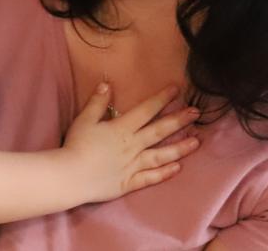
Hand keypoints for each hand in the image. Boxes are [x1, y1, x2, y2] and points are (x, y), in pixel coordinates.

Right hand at [61, 81, 199, 202]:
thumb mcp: (84, 119)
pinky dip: (164, 173)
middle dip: (179, 121)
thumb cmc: (76, 146)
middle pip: (159, 131)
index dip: (162, 99)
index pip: (146, 110)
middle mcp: (132, 145)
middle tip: (197, 113)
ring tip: (196, 142)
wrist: (71, 176)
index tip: (177, 90)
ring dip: (180, 148)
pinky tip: (177, 168)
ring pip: (161, 155)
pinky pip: (150, 177)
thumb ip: (97, 102)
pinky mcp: (129, 182)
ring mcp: (133, 165)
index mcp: (122, 128)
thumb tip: (108, 84)